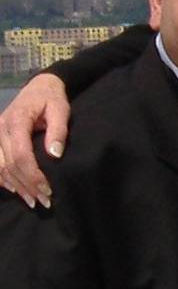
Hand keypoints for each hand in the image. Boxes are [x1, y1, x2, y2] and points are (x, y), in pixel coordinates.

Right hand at [0, 73, 68, 207]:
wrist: (39, 87)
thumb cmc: (52, 99)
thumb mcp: (60, 110)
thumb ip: (58, 130)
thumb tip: (55, 155)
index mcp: (17, 120)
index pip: (21, 154)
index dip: (33, 175)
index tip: (47, 189)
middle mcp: (0, 128)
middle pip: (9, 164)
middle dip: (27, 185)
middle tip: (44, 201)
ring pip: (0, 166)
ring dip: (15, 186)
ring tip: (33, 201)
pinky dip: (3, 179)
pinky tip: (16, 190)